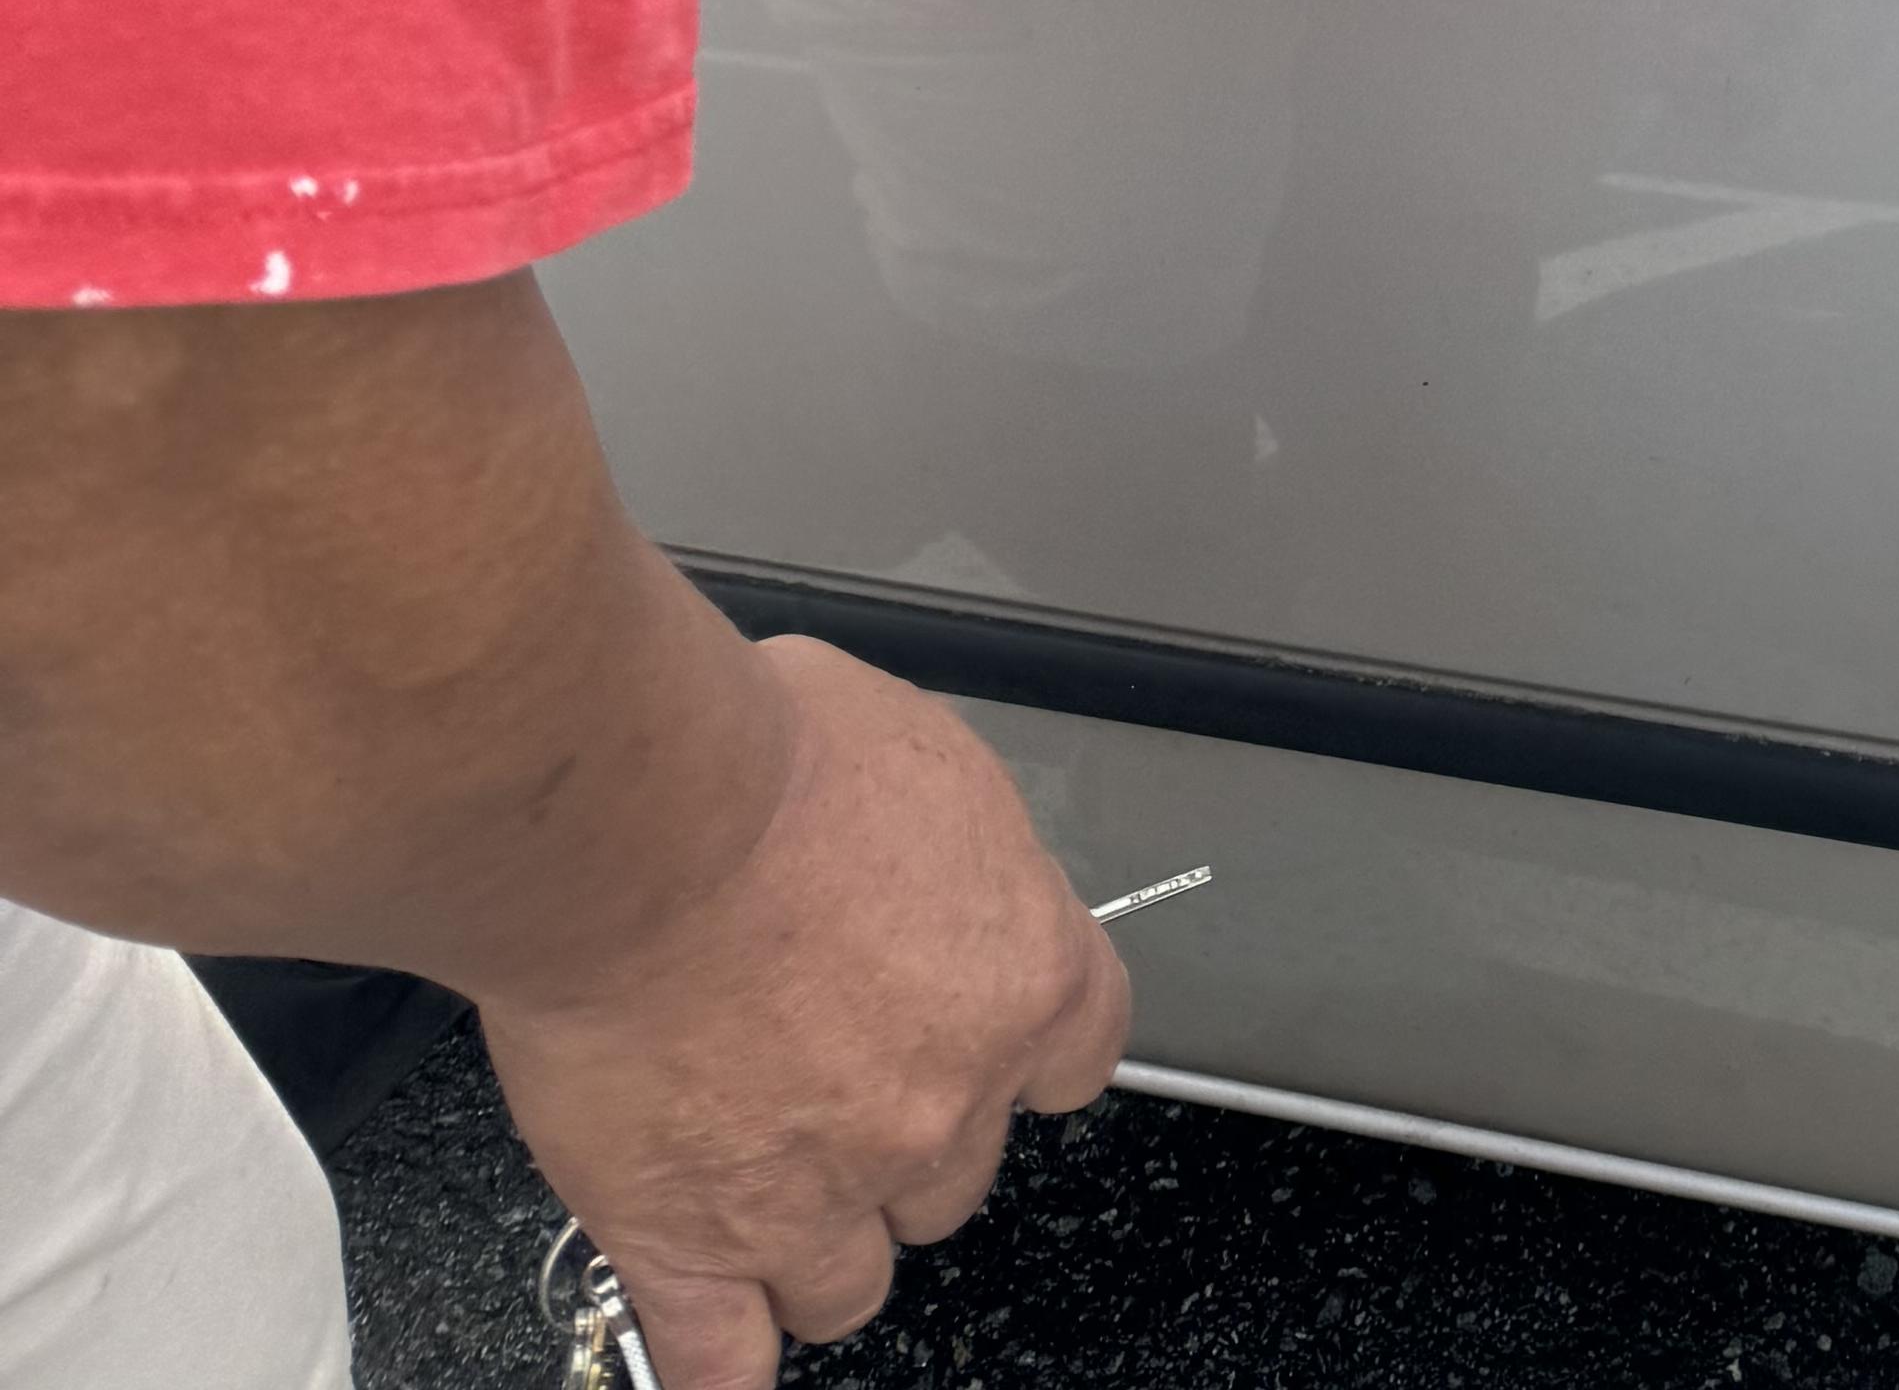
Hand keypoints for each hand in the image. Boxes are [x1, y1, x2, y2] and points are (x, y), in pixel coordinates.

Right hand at [484, 636, 1126, 1388]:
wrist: (637, 823)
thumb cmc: (766, 756)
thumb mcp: (916, 749)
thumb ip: (942, 845)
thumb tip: (914, 851)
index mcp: (1022, 975)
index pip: (1080, 1055)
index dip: (1021, 1045)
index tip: (983, 1034)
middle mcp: (943, 1105)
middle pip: (955, 1174)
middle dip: (900, 1132)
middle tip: (829, 1067)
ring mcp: (820, 1194)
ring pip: (850, 1283)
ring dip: (815, 1238)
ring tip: (761, 1173)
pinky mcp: (694, 1245)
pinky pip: (724, 1361)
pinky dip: (722, 1353)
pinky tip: (718, 1324)